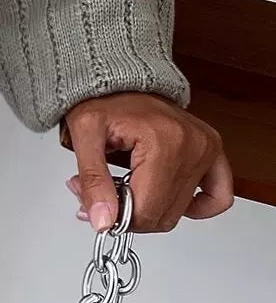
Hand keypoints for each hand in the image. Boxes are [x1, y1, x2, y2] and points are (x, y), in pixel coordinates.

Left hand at [62, 93, 233, 233]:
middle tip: (103, 193)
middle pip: (163, 215)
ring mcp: (206, 150)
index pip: (146, 211)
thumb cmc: (105, 101)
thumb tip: (103, 221)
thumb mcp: (83, 134)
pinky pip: (219, 197)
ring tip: (124, 188)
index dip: (117, 217)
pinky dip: (195, 207)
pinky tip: (166, 198)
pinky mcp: (213, 153)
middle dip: (127, 213)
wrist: (122, 81)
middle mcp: (193, 146)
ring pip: (180, 212)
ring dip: (149, 210)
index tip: (97, 206)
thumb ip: (92, 180)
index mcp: (164, 141)